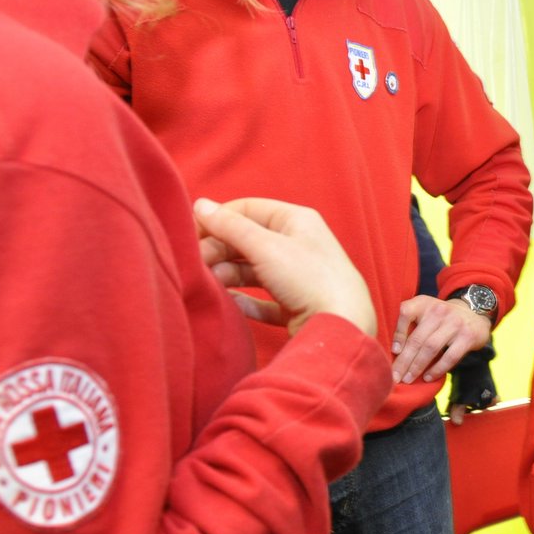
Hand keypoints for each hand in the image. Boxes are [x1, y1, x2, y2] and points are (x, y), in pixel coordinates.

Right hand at [194, 197, 375, 336]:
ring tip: (211, 283)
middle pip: (248, 240)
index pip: (248, 209)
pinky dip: (246, 301)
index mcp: (297, 221)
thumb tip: (200, 205)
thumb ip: (230, 227)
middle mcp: (299, 245)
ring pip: (254, 271)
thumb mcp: (266, 247)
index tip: (190, 233)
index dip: (218, 219)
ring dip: (229, 275)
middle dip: (220, 250)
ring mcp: (299, 277)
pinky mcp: (298, 306)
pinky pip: (264, 301)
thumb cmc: (309, 280)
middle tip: (197, 264)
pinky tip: (230, 303)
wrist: (343, 328)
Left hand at [390, 295, 491, 384]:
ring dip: (417, 366)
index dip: (397, 333)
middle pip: (417, 338)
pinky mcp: (467, 337)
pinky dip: (437, 369)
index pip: (406, 313)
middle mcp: (438, 311)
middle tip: (395, 376)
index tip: (393, 352)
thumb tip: (395, 351)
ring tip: (408, 378)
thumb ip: (409, 323)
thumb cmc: (441, 317)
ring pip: (431, 348)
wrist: (474, 312)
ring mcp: (454, 324)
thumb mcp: (425, 311)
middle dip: (404, 360)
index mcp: (424, 303)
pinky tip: (428, 377)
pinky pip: (449, 357)